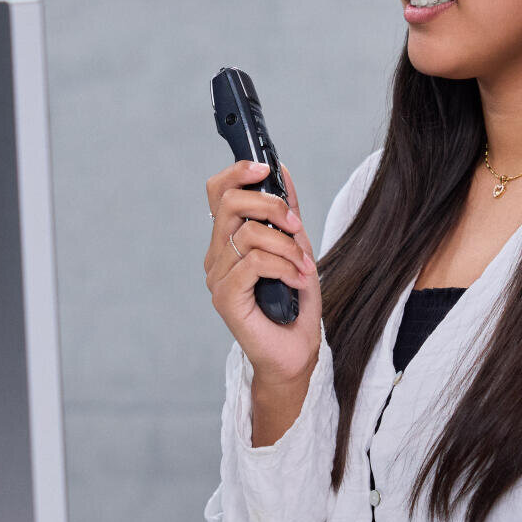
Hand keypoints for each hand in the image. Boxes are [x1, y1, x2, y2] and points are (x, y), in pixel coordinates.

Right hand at [202, 160, 322, 386]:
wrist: (297, 352)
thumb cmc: (294, 303)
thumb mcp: (296, 247)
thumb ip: (286, 212)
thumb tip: (280, 170)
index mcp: (228, 240)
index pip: (219, 192)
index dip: (238, 172)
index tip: (265, 169)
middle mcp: (217, 256)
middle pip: (232, 203)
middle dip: (272, 206)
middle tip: (296, 226)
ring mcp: (218, 277)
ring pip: (248, 233)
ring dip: (287, 246)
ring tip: (305, 266)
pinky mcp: (226, 297)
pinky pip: (254, 263)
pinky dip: (284, 266)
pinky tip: (298, 281)